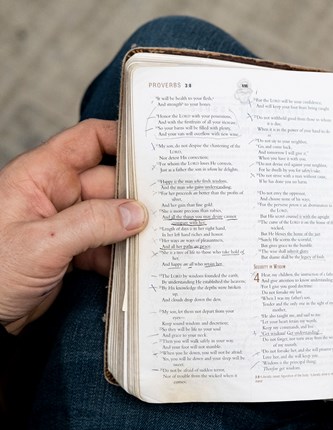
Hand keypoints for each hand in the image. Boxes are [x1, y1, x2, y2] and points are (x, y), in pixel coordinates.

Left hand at [0, 119, 146, 334]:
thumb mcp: (44, 243)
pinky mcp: (70, 254)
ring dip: (132, 231)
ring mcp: (65, 225)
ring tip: (160, 239)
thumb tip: (136, 214)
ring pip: (111, 218)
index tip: (155, 152)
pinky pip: (105, 246)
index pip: (88, 142)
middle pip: (109, 184)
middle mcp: (55, 196)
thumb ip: (92, 224)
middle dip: (137, 197)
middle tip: (170, 208)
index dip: (122, 141)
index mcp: (41, 176)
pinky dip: (121, 256)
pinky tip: (137, 264)